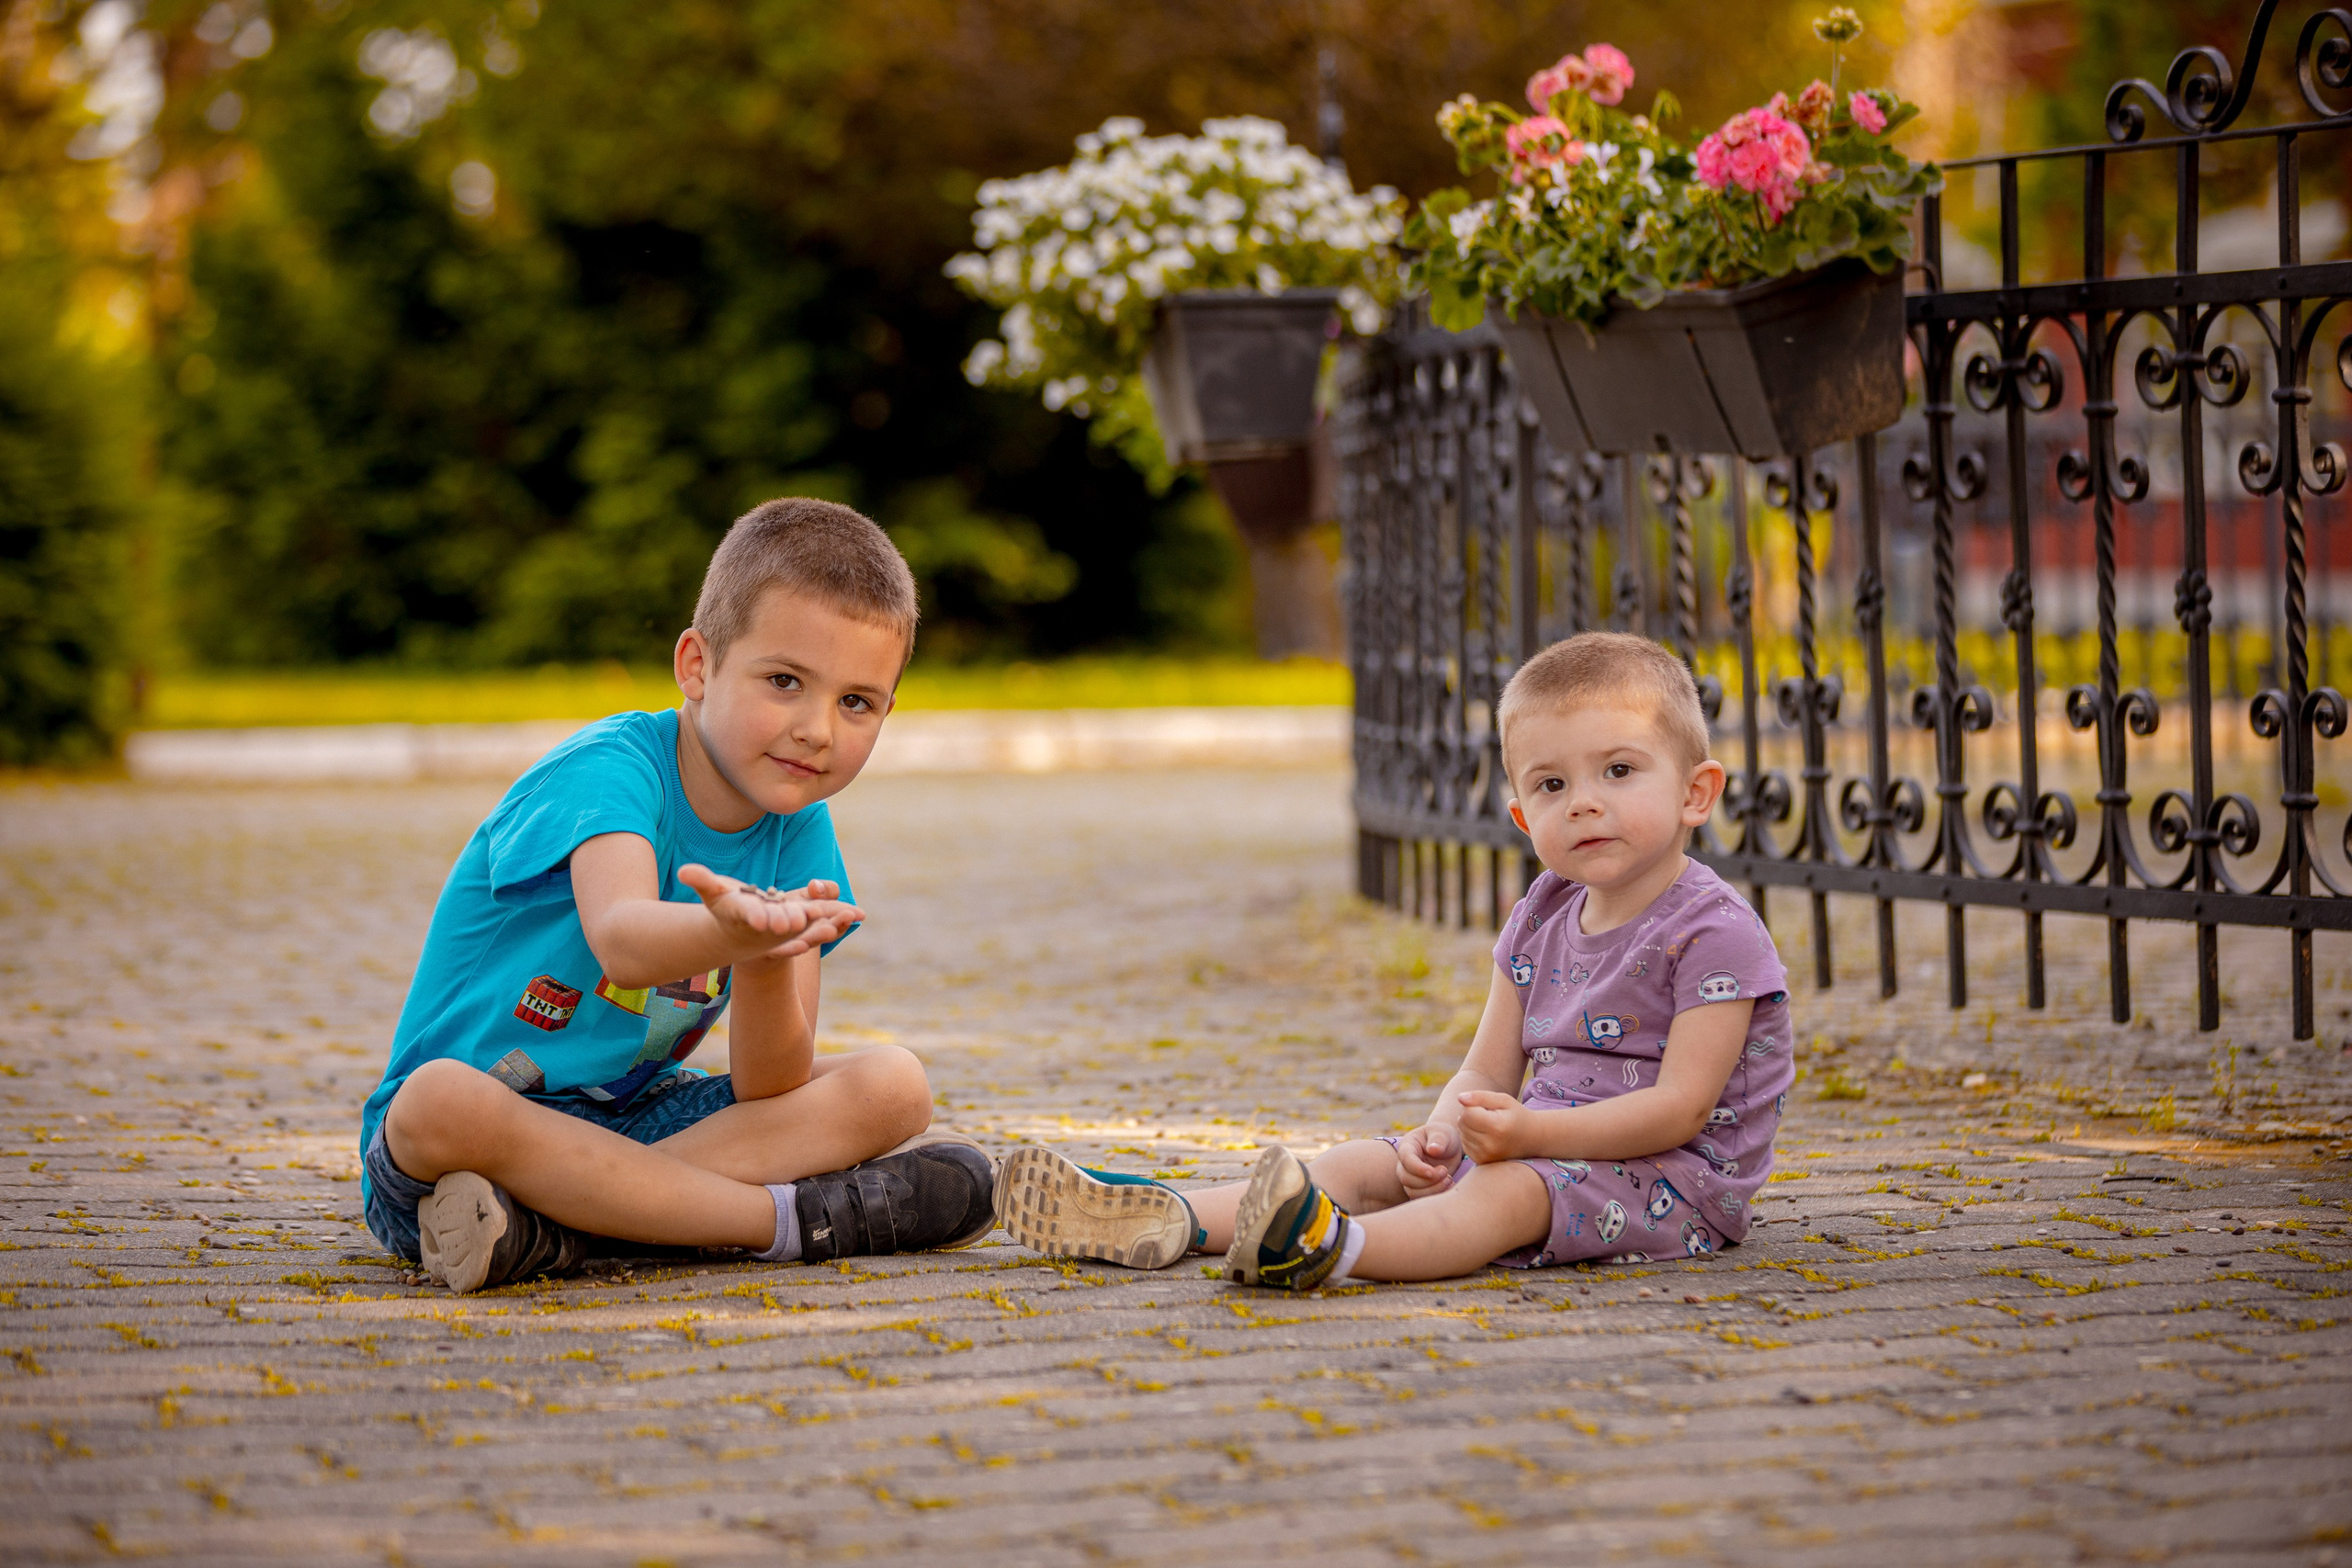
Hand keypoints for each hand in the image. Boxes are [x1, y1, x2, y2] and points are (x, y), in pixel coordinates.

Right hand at [679, 865, 862, 959]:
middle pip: (783, 923)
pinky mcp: (804, 920)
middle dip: (795, 922)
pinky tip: (857, 913)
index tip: (766, 919)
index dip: (758, 917)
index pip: (750, 916)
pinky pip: (823, 919)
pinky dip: (837, 916)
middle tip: (806, 920)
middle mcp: (769, 925)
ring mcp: (788, 926)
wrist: (743, 934)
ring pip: (809, 925)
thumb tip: (684, 872)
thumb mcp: (713, 893)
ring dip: (826, 923)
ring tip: (845, 917)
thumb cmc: (725, 908)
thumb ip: (701, 881)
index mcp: (745, 917)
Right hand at [1395, 1121, 1460, 1199]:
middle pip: (1406, 1178)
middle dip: (1427, 1181)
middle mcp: (1405, 1164)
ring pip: (1413, 1191)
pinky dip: (1437, 1195)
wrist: (1449, 1146)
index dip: (1417, 1168)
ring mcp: (1411, 1177)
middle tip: (1445, 1173)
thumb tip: (1433, 1150)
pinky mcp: (1420, 1188)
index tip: (1433, 1172)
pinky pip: (1423, 1198)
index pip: (1406, 1160)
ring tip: (1449, 1180)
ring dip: (1432, 1190)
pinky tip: (1450, 1187)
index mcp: (1407, 1147)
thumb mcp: (1442, 1133)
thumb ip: (1438, 1139)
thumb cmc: (1444, 1136)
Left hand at [1456, 1090, 1528, 1163]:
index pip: (1467, 1112)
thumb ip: (1481, 1096)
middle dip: (1470, 1115)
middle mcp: (1490, 1145)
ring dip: (1469, 1126)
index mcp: (1497, 1127)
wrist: (1532, 1140)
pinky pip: (1464, 1144)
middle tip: (1487, 1115)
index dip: (1473, 1105)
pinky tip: (1485, 1135)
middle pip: (1462, 1123)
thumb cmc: (1516, 1115)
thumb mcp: (1504, 1100)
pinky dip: (1471, 1137)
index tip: (1487, 1107)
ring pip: (1461, 1133)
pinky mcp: (1481, 1161)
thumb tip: (1460, 1098)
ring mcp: (1485, 1156)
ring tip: (1488, 1125)